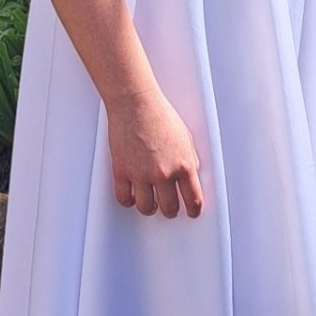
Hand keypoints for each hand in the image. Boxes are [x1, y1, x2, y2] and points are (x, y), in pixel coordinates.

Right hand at [106, 86, 203, 217]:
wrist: (135, 103)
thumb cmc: (160, 115)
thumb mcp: (186, 138)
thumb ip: (189, 161)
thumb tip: (190, 178)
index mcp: (184, 165)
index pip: (194, 200)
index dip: (194, 210)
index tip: (192, 212)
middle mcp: (164, 173)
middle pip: (169, 209)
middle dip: (171, 210)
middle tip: (169, 207)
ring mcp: (141, 174)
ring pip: (146, 208)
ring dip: (149, 207)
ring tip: (150, 202)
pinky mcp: (122, 171)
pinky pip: (124, 198)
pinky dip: (128, 200)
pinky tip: (132, 195)